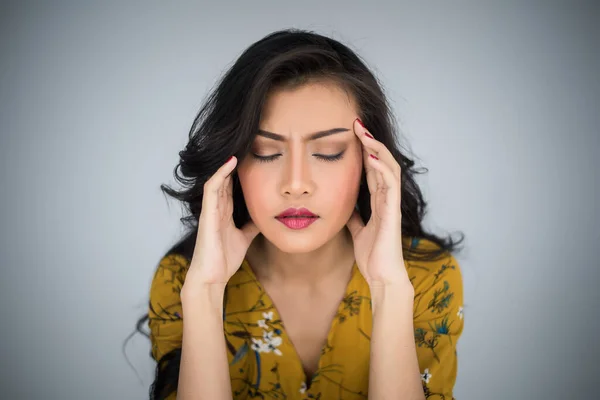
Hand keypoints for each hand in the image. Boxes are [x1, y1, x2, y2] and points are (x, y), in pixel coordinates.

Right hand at [184, 156, 259, 286]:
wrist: (212, 278)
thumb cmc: (223, 259)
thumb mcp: (244, 238)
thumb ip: (251, 227)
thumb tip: (264, 218)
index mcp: (224, 214)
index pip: (231, 188)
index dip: (239, 174)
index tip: (251, 159)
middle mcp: (216, 209)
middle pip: (225, 181)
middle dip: (233, 166)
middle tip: (245, 147)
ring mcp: (211, 210)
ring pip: (217, 181)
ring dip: (226, 166)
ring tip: (238, 149)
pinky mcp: (207, 214)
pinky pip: (212, 189)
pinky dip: (220, 175)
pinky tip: (229, 164)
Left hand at [346, 119, 410, 288]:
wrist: (382, 277)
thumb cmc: (372, 257)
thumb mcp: (357, 231)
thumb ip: (354, 217)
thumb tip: (344, 208)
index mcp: (378, 201)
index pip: (371, 169)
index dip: (363, 151)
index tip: (351, 134)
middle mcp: (386, 199)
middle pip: (381, 162)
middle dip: (370, 142)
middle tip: (357, 123)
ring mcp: (391, 204)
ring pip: (388, 168)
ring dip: (377, 149)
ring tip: (364, 133)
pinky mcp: (393, 212)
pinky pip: (389, 185)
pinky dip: (381, 170)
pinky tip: (370, 158)